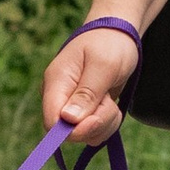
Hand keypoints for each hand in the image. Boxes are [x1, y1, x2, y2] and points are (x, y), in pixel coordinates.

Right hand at [42, 21, 139, 148]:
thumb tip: (68, 120)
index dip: (72, 130)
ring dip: (104, 123)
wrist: (118, 35)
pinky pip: (93, 132)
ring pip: (84, 135)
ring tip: (110, 99)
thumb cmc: (110, 44)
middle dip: (95, 124)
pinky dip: (107, 123)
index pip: (51, 122)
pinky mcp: (83, 112)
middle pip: (69, 132)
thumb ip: (87, 93)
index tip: (95, 120)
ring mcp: (70, 106)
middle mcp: (58, 97)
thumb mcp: (104, 66)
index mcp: (56, 82)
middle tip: (109, 101)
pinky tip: (111, 105)